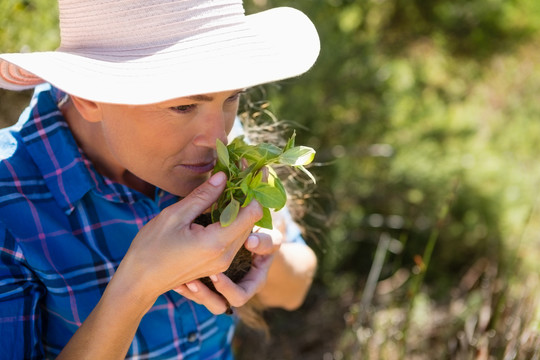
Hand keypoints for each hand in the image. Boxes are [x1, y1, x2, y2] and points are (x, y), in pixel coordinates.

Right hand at [115, 172, 262, 302]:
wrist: (140, 281)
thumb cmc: (151, 248)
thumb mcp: (174, 216)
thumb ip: (202, 197)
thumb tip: (223, 176)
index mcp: (217, 242)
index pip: (252, 213)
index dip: (252, 190)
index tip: (246, 171)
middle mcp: (226, 255)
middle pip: (251, 222)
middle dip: (248, 197)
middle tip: (240, 174)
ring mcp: (223, 264)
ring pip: (244, 231)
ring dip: (241, 210)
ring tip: (230, 187)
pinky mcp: (218, 266)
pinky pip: (234, 240)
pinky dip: (232, 222)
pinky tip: (222, 208)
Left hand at [174, 227, 282, 313]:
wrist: (253, 240)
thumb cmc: (263, 239)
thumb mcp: (270, 240)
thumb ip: (266, 241)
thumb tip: (251, 241)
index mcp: (252, 283)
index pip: (240, 296)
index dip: (227, 289)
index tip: (215, 275)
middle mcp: (236, 290)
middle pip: (218, 305)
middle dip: (204, 294)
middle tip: (193, 281)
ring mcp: (220, 288)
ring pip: (205, 301)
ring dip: (194, 293)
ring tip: (184, 281)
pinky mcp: (208, 283)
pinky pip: (195, 292)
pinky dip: (185, 287)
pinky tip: (176, 279)